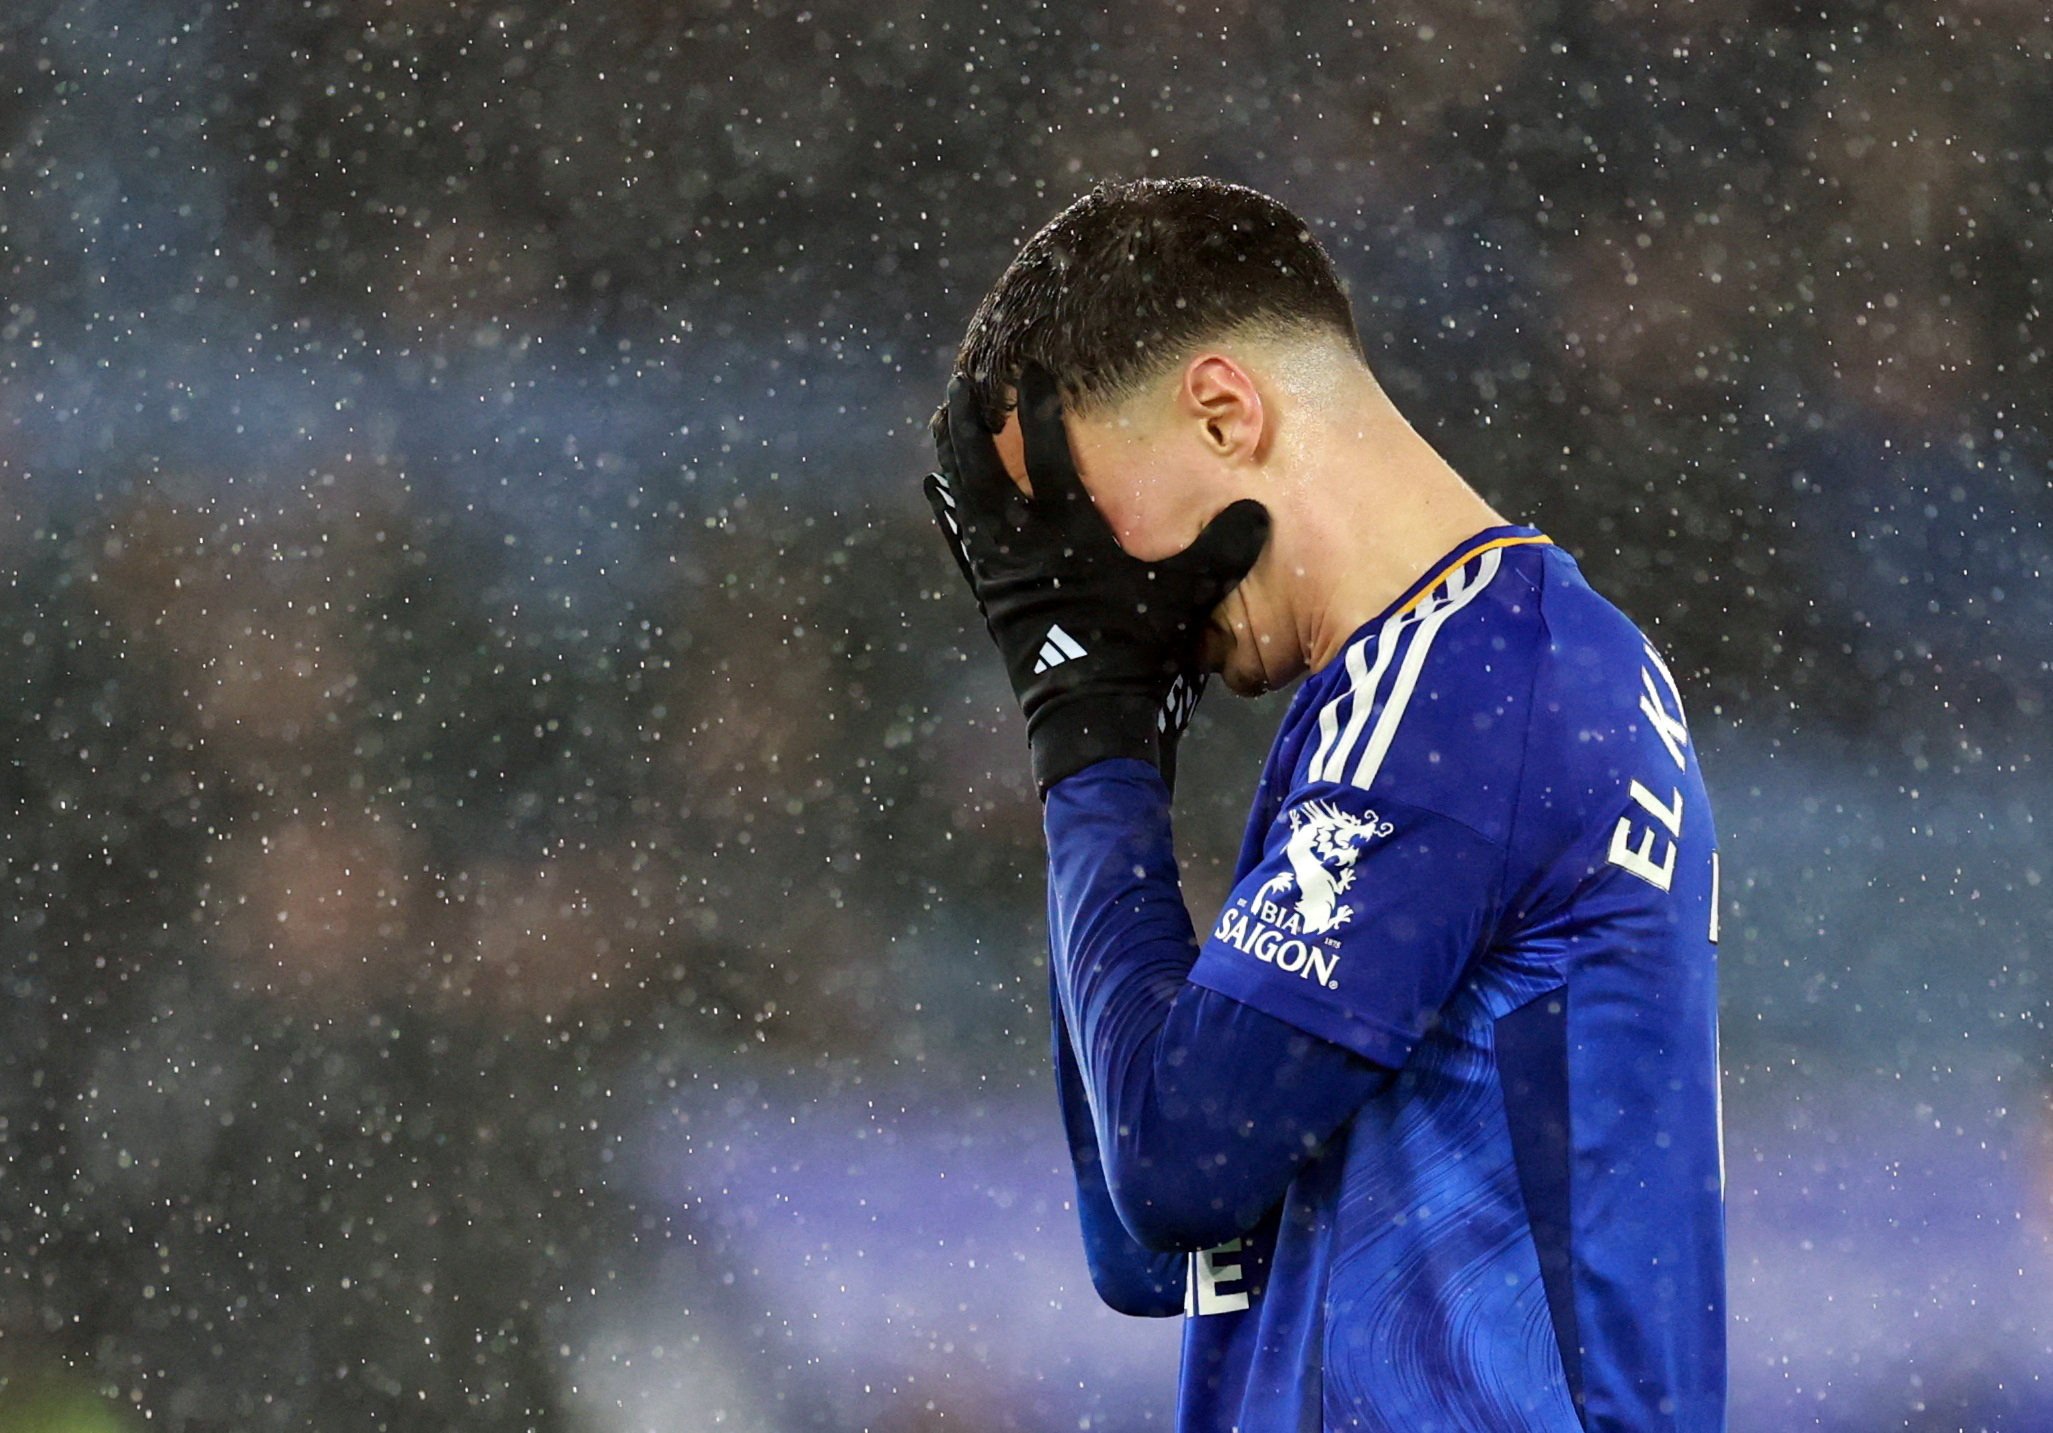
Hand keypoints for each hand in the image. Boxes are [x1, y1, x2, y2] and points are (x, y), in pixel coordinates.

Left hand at [922, 364, 1269, 794]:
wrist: (1088, 713)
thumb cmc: (1139, 651)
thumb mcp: (1187, 596)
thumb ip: (1221, 549)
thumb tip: (1259, 510)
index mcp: (1069, 531)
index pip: (1050, 453)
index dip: (1042, 408)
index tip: (1034, 369)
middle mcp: (1024, 543)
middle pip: (987, 466)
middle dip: (976, 421)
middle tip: (967, 381)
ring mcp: (1000, 571)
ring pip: (966, 498)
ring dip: (955, 455)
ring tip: (945, 418)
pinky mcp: (990, 598)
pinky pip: (961, 539)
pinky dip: (949, 507)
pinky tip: (939, 491)